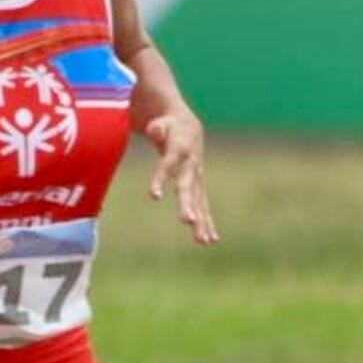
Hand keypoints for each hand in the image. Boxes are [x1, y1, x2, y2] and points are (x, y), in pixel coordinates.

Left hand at [144, 113, 218, 245]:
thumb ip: (157, 128)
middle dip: (188, 205)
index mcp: (179, 149)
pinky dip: (206, 222)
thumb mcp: (161, 122)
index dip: (161, 178)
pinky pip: (202, 206)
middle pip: (188, 188)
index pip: (168, 164)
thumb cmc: (169, 126)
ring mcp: (197, 178)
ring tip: (203, 240)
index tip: (153, 196)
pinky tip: (210, 239)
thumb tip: (154, 130)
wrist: (189, 128)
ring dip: (201, 221)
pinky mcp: (198, 187)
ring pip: (198, 201)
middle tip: (187, 221)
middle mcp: (191, 166)